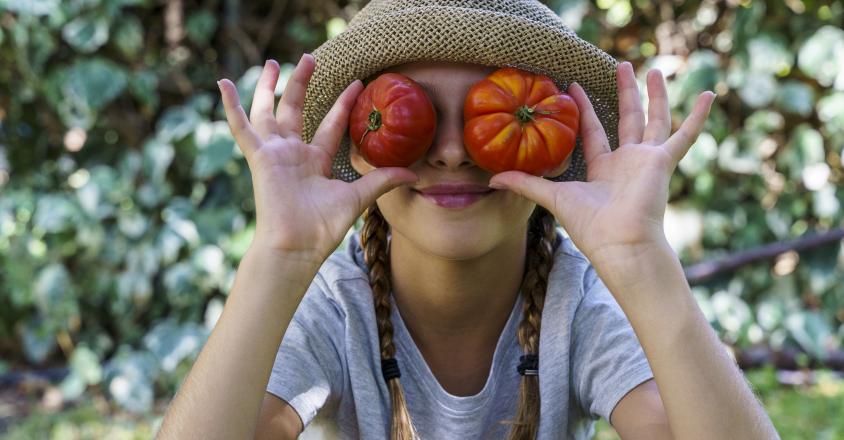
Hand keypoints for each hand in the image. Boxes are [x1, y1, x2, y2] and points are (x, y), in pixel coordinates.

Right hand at [218, 55, 418, 263]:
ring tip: (274, 61)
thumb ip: (382, 180)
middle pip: (295, 110)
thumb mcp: (357, 197)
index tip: (357, 83)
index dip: (342, 105)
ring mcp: (274, 154)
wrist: (298, 245)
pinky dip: (231, 106)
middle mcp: (293, 154)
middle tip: (309, 58)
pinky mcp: (260, 157)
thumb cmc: (323, 227)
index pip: (329, 125)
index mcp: (315, 162)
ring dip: (270, 87)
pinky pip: (242, 128)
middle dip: (301, 84)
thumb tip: (414, 174)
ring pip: (269, 112)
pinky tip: (224, 83)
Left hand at [488, 62, 714, 265]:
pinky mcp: (663, 162)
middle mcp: (627, 162)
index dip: (585, 109)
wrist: (620, 245)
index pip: (594, 131)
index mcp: (603, 169)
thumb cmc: (590, 227)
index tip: (574, 86)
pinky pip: (684, 135)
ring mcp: (647, 161)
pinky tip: (710, 95)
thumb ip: (526, 185)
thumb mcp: (552, 198)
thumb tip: (492, 180)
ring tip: (654, 70)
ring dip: (655, 95)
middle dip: (624, 93)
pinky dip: (697, 116)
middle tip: (622, 66)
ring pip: (654, 120)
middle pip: (627, 119)